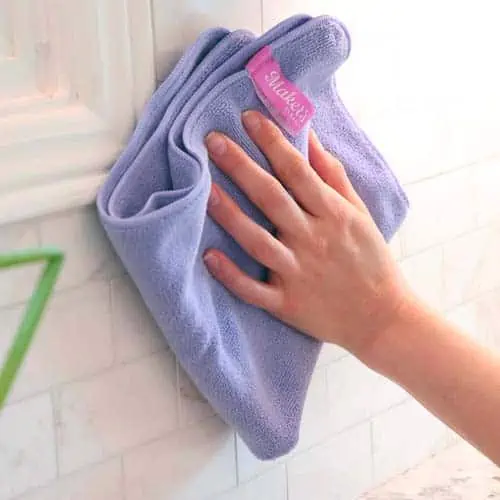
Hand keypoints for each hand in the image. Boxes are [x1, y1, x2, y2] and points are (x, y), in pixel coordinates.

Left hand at [204, 111, 412, 356]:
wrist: (382, 317)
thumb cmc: (370, 260)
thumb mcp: (359, 213)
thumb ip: (333, 176)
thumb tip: (309, 138)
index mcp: (333, 215)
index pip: (297, 171)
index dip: (273, 142)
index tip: (249, 117)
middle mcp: (313, 240)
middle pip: (272, 198)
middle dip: (242, 167)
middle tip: (213, 140)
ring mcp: (298, 273)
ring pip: (257, 241)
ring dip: (229, 215)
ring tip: (203, 189)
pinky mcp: (287, 303)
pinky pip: (254, 290)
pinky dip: (231, 275)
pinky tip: (208, 256)